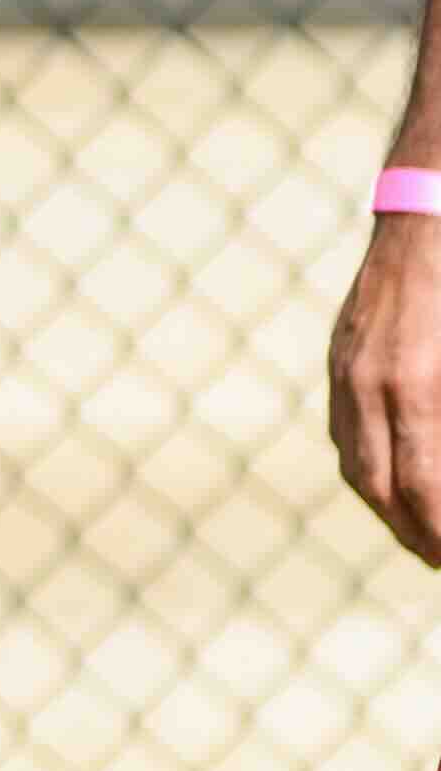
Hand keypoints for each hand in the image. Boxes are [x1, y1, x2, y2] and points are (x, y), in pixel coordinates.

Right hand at [333, 214, 440, 566]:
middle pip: (382, 491)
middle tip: (440, 561)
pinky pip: (345, 433)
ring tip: (421, 535)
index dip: (438, 534)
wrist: (430, 209)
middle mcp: (372, 383)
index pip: (424, 490)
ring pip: (357, 467)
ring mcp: (348, 369)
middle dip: (415, 537)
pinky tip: (396, 484)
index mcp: (417, 385)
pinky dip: (370, 470)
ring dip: (389, 511)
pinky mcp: (341, 357)